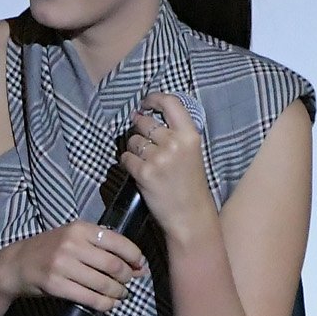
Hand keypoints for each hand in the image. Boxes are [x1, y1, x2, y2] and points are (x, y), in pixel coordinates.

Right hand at [0, 218, 148, 315]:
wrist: (17, 264)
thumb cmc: (50, 249)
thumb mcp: (73, 237)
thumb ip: (101, 246)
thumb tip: (138, 265)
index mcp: (79, 228)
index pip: (118, 242)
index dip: (134, 257)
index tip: (139, 266)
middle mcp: (71, 244)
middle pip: (113, 265)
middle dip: (126, 277)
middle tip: (126, 282)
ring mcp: (62, 265)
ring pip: (104, 284)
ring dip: (118, 293)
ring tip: (119, 294)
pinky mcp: (56, 285)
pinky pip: (90, 298)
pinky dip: (104, 304)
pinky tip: (108, 303)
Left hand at [116, 91, 213, 230]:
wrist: (190, 216)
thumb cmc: (190, 184)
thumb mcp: (191, 152)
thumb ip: (174, 133)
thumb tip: (143, 114)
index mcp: (190, 135)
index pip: (170, 102)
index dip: (153, 99)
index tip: (145, 103)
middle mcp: (174, 143)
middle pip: (144, 121)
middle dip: (139, 129)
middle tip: (146, 143)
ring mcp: (158, 158)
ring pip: (132, 140)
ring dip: (134, 149)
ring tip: (146, 162)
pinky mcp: (144, 172)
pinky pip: (125, 158)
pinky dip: (128, 163)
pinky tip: (139, 171)